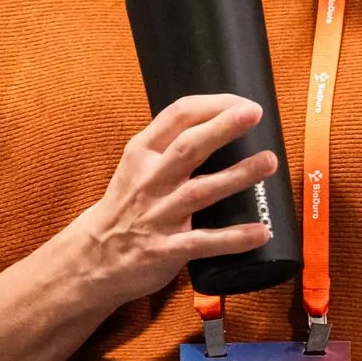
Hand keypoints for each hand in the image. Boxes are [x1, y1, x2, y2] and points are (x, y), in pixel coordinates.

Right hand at [61, 95, 278, 309]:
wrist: (92, 258)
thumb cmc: (125, 206)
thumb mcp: (136, 166)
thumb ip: (168, 146)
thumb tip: (219, 124)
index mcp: (142, 153)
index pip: (177, 117)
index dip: (212, 105)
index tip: (242, 102)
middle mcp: (150, 180)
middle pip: (188, 147)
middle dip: (222, 128)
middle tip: (254, 113)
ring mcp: (158, 215)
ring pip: (201, 191)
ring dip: (237, 175)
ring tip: (269, 161)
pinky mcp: (166, 249)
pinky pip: (204, 242)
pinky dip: (234, 238)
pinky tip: (261, 232)